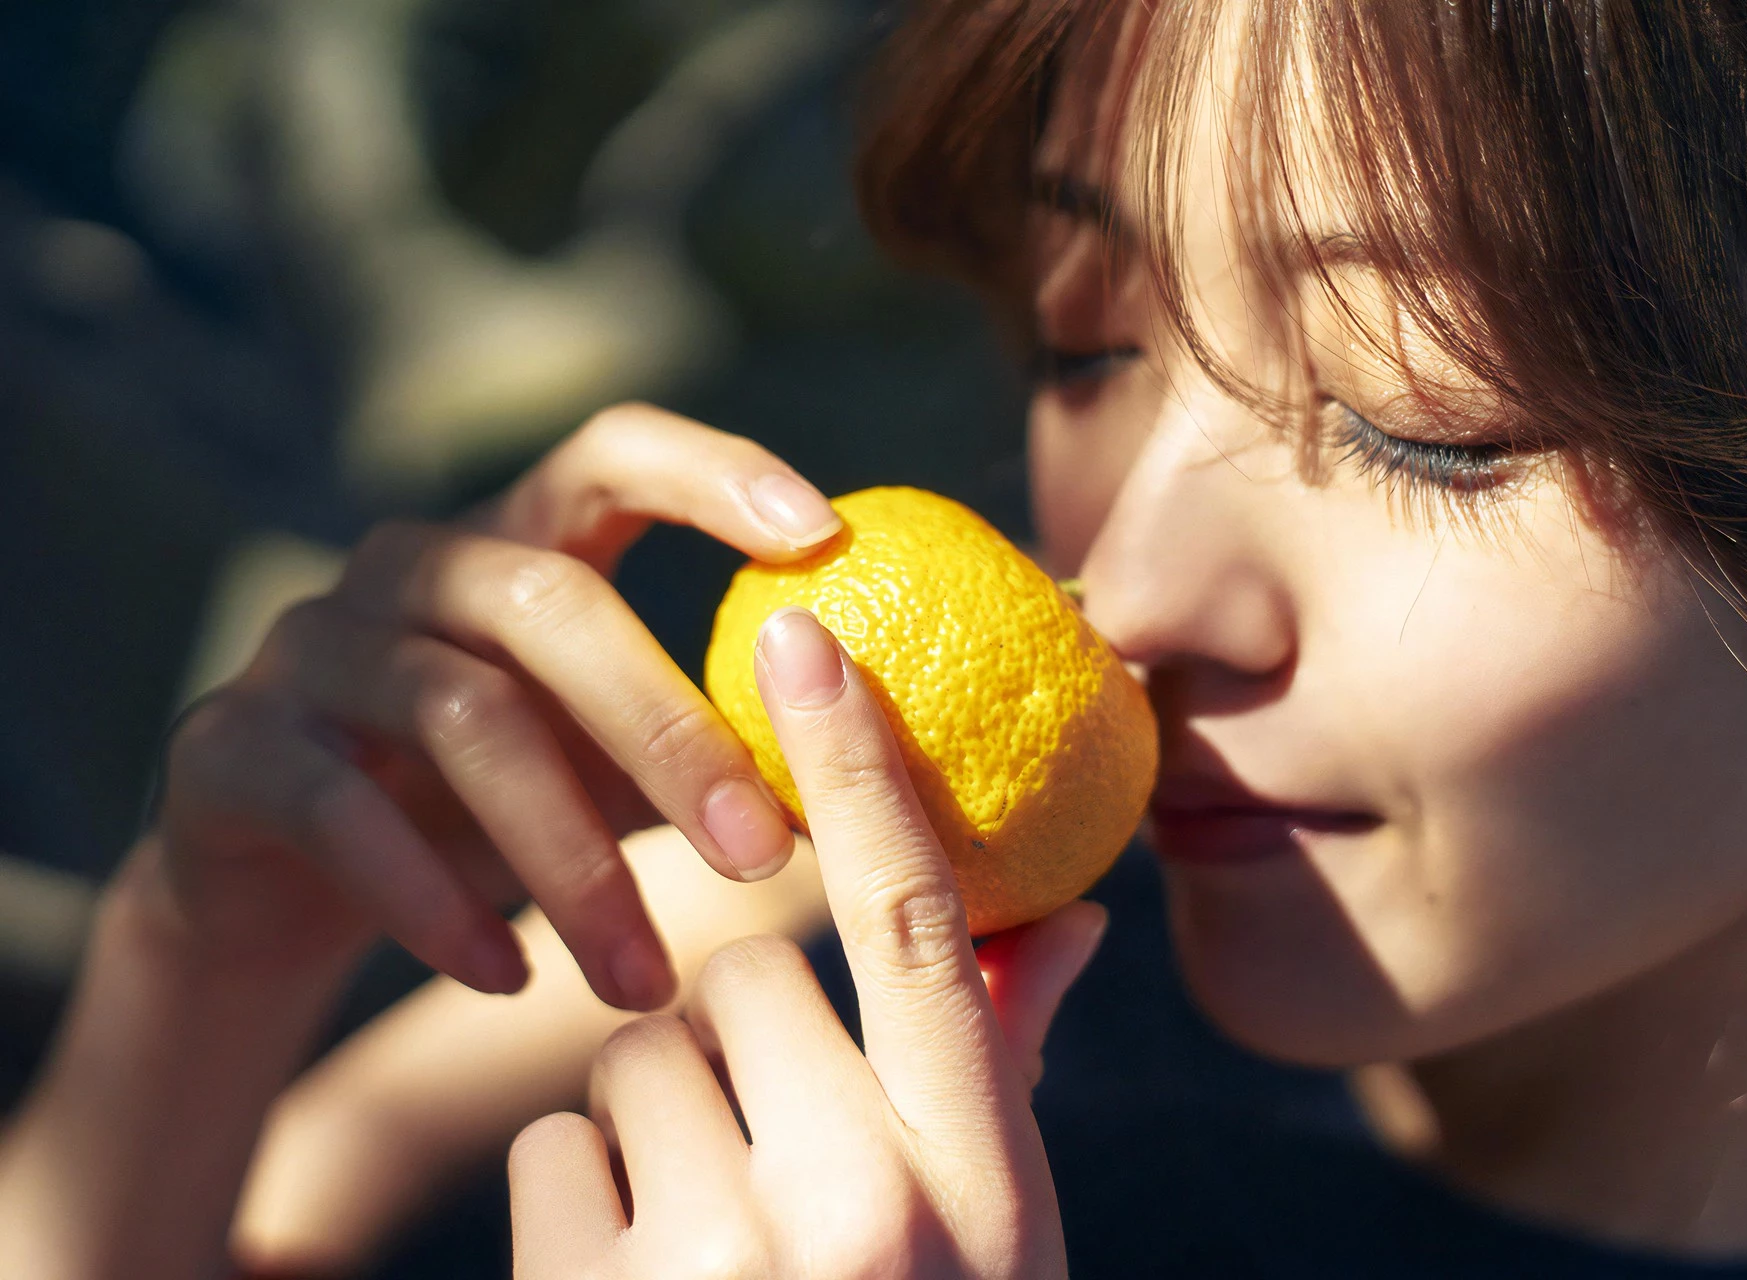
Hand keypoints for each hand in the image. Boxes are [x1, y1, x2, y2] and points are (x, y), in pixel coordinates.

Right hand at [153, 405, 843, 1006]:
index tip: (824, 532)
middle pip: (549, 600)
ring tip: (644, 981)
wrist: (280, 891)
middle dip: (668, 729)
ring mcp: (309, 647)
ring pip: (460, 715)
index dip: (713, 470)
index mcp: (514, 543)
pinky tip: (509, 976)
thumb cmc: (490, 812)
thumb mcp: (607, 771)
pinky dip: (437, 903)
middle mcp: (408, 567)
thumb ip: (718, 747)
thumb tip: (889, 770)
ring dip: (571, 859)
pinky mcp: (231, 747)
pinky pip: (343, 812)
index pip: (609, 454)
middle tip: (763, 854)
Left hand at [508, 609, 1107, 1278]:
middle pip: (742, 980)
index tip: (802, 634)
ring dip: (653, 1121)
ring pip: (633, 1055)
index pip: (917, 926)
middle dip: (739, 1038)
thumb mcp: (994, 1236)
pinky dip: (574, 1200)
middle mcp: (862, 1208)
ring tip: (701, 1238)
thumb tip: (1070, 912)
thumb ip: (1001, 1065)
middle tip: (763, 1143)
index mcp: (976, 1177)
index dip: (860, 766)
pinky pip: (546, 1148)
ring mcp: (720, 1263)